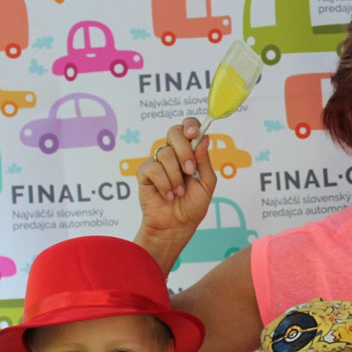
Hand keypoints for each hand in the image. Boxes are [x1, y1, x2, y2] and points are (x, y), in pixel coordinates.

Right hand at [135, 118, 218, 265]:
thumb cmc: (192, 205)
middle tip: (190, 170)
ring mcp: (158, 161)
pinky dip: (164, 184)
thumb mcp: (207, 183)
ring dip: (176, 176)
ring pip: (166, 153)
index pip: (188, 128)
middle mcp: (173, 153)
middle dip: (184, 150)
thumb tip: (204, 138)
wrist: (177, 225)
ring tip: (179, 192)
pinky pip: (154, 168)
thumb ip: (204, 161)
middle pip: (174, 132)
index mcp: (190, 152)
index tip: (193, 134)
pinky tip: (168, 195)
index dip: (190, 125)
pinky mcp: (145, 172)